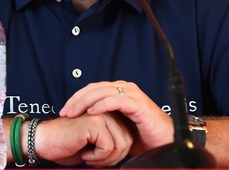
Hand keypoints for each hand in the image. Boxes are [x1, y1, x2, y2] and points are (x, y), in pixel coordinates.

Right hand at [34, 112, 133, 166]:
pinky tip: (85, 155)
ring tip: (90, 158)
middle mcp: (107, 112)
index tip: (101, 159)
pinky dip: (98, 157)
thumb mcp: (95, 144)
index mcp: (109, 115)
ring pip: (121, 144)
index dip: (118, 154)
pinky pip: (108, 146)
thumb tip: (128, 150)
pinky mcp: (94, 122)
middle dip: (114, 158)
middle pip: (127, 141)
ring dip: (106, 159)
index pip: (128, 137)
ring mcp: (102, 115)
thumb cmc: (67, 144)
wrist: (44, 141)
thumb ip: (112, 143)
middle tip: (97, 162)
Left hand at [59, 81, 173, 154]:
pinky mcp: (138, 104)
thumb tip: (83, 127)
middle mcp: (126, 89)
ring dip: (84, 101)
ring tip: (73, 112)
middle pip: (95, 87)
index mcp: (120, 92)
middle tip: (64, 112)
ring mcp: (132, 95)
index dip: (77, 98)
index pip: (93, 88)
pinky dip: (101, 105)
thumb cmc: (143, 136)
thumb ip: (104, 121)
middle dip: (76, 99)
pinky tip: (91, 112)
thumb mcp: (118, 126)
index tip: (65, 110)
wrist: (164, 141)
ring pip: (102, 91)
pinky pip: (116, 100)